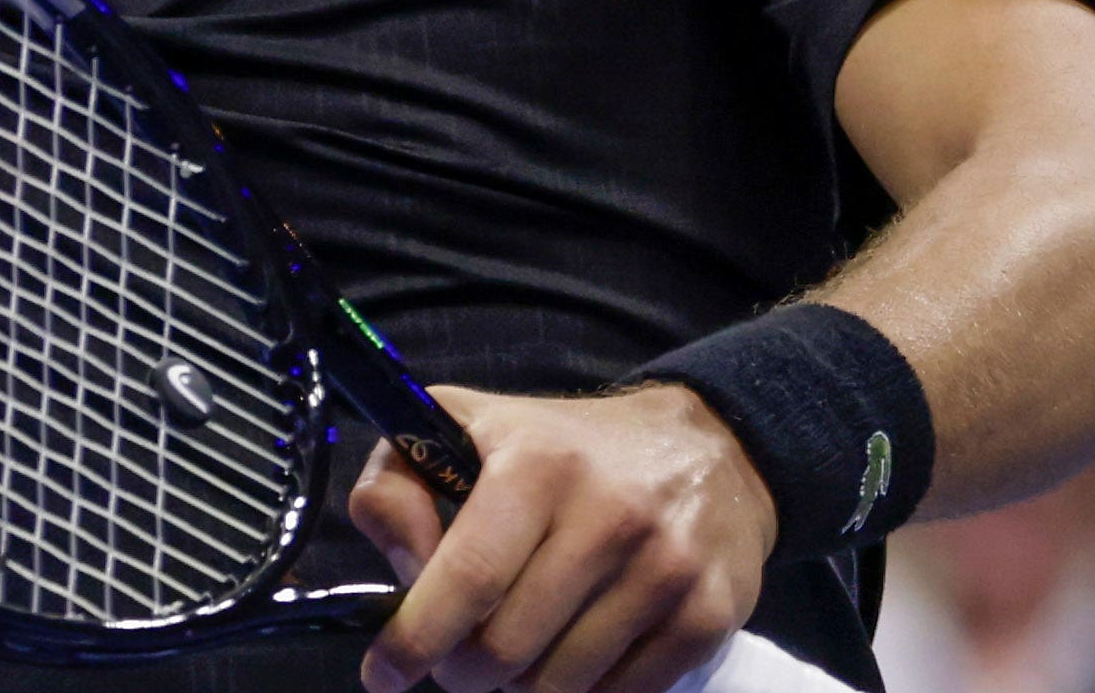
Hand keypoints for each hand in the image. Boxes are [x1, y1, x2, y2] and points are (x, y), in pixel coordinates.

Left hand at [351, 384, 773, 692]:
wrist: (709, 445)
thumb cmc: (566, 448)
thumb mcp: (467, 428)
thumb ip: (398, 483)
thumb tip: (400, 567)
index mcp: (538, 465)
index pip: (469, 576)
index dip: (416, 639)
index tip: (384, 673)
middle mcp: (609, 514)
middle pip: (507, 648)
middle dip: (465, 670)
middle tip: (461, 659)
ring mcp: (665, 568)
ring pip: (561, 685)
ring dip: (524, 685)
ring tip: (523, 647)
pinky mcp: (708, 614)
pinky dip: (585, 692)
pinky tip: (577, 654)